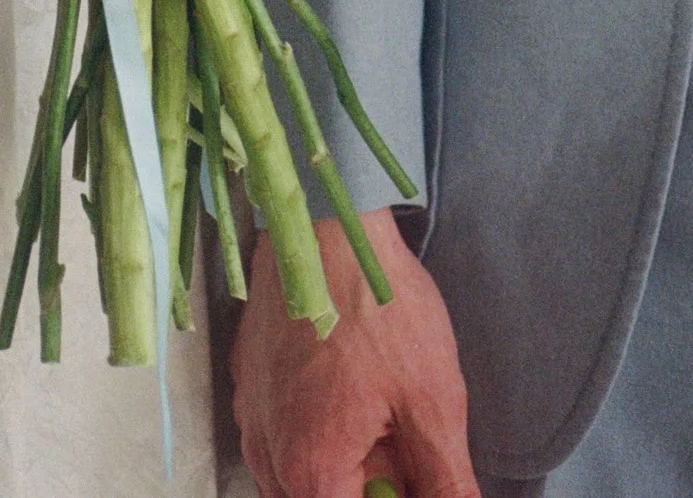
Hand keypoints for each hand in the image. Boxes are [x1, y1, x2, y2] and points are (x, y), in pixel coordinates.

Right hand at [235, 209, 476, 497]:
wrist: (324, 221)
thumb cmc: (379, 306)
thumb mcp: (431, 400)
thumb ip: (444, 481)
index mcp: (310, 472)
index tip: (413, 472)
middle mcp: (267, 456)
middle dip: (366, 483)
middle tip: (400, 442)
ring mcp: (251, 418)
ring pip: (295, 477)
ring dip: (338, 463)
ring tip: (376, 412)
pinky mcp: (248, 382)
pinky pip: (278, 436)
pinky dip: (311, 431)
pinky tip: (345, 388)